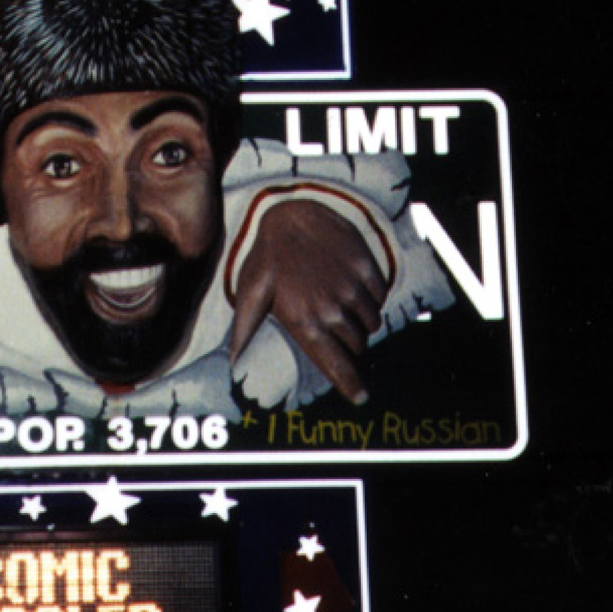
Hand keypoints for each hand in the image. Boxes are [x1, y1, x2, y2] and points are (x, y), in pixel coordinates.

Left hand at [229, 199, 388, 404]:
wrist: (291, 213)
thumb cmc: (267, 259)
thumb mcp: (250, 294)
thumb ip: (244, 331)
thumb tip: (232, 365)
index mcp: (304, 321)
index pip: (336, 365)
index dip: (351, 385)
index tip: (361, 398)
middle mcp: (331, 309)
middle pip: (357, 346)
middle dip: (350, 345)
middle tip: (335, 331)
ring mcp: (351, 288)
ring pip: (372, 323)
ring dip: (361, 322)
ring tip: (341, 305)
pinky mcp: (367, 268)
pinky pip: (381, 296)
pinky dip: (372, 298)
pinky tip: (352, 287)